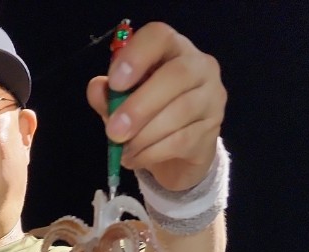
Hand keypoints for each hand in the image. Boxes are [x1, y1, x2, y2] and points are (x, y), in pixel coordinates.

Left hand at [86, 22, 225, 191]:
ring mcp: (211, 98)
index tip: (115, 82)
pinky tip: (136, 158)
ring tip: (123, 150)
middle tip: (114, 131)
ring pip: (180, 112)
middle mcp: (200, 67)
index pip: (160, 37)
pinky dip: (153, 152)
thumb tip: (96, 88)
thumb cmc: (147, 116)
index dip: (137, 56)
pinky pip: (182, 140)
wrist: (176, 154)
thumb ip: (109, 95)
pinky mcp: (212, 131)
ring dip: (145, 135)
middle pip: (176, 75)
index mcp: (173, 49)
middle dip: (140, 106)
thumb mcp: (122, 103)